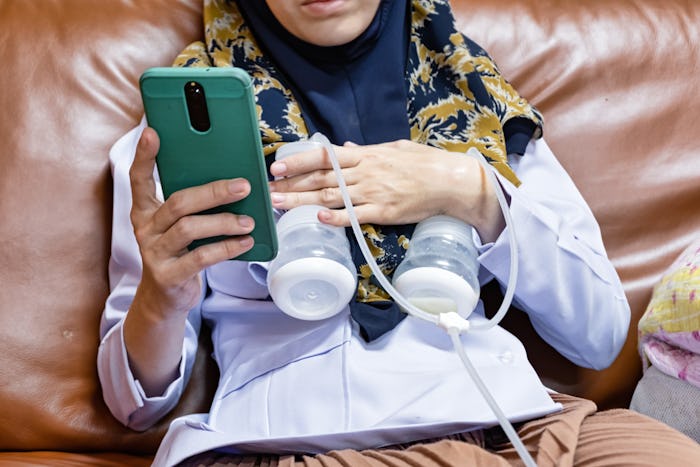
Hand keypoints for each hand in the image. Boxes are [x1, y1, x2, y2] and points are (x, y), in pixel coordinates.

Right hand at [124, 127, 254, 394]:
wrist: (166, 299)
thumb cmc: (180, 253)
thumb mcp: (181, 227)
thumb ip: (194, 206)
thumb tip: (235, 182)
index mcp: (145, 211)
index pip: (139, 179)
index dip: (144, 156)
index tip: (152, 133)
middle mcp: (145, 229)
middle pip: (178, 202)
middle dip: (214, 192)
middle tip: (244, 186)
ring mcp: (154, 253)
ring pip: (190, 228)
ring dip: (224, 222)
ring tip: (249, 222)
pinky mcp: (168, 276)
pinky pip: (200, 257)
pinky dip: (226, 248)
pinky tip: (245, 243)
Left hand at [268, 140, 504, 241]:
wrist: (449, 181)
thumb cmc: (423, 163)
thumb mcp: (393, 149)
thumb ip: (366, 150)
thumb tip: (345, 147)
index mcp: (365, 155)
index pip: (324, 156)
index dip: (298, 161)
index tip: (277, 167)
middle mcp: (364, 172)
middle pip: (321, 178)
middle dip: (291, 185)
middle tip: (268, 191)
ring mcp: (373, 193)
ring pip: (331, 197)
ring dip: (302, 201)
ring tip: (280, 206)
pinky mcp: (383, 213)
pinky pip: (354, 216)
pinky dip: (335, 217)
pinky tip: (317, 218)